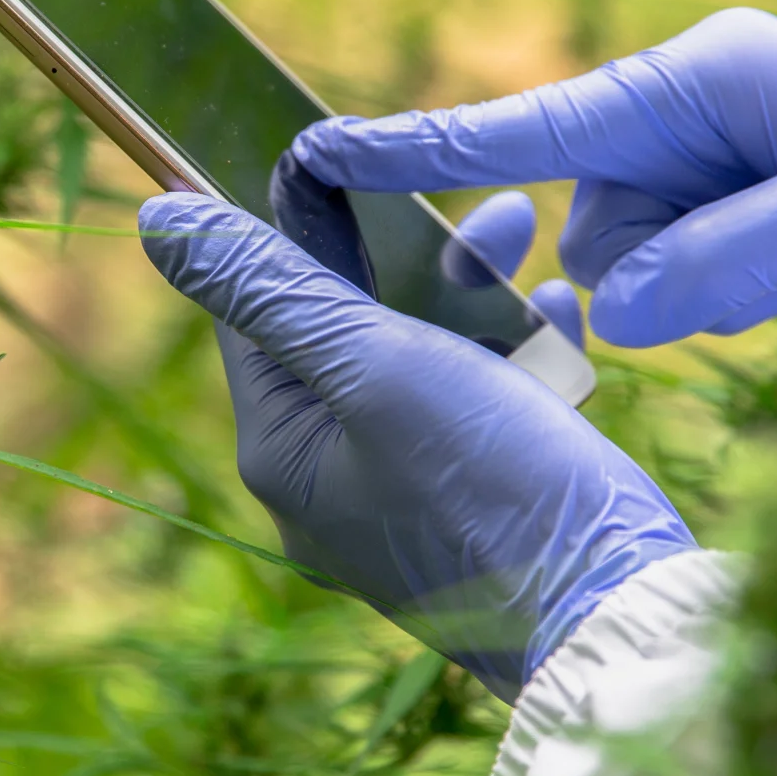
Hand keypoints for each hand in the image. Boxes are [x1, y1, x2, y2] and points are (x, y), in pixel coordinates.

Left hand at [139, 190, 694, 699]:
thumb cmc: (490, 489)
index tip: (334, 157)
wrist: (617, 618)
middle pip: (350, 329)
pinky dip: (516, 351)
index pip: (257, 313)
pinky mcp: (484, 503)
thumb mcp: (375, 366)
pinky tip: (556, 311)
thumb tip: (159, 219)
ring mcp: (410, 497)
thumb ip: (270, 287)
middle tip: (473, 205)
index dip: (295, 229)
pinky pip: (485, 404)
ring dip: (471, 291)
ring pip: (427, 358)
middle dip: (408, 253)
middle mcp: (334, 482)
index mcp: (283, 455)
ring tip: (521, 235)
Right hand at [290, 7, 776, 346]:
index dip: (420, 145)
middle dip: (634, 269)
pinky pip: (682, 275)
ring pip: (632, 259)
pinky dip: (718, 295)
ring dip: (688, 291)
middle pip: (589, 214)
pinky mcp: (745, 216)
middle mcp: (692, 113)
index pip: (532, 120)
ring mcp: (718, 168)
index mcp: (701, 76)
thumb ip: (725, 261)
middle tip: (739, 278)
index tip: (312, 151)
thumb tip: (610, 315)